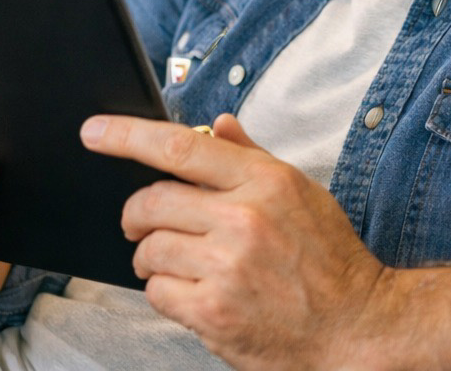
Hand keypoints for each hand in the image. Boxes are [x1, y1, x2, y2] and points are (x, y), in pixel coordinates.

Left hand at [80, 112, 387, 370]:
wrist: (356, 327)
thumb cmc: (329, 256)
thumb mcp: (299, 190)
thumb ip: (251, 155)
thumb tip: (217, 123)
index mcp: (263, 181)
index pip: (179, 147)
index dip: (127, 136)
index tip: (94, 131)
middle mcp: (242, 219)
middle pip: (152, 201)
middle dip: (135, 213)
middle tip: (138, 222)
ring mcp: (226, 268)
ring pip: (149, 249)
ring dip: (149, 256)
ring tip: (174, 262)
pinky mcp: (214, 314)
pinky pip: (157, 292)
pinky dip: (163, 290)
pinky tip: (191, 292)